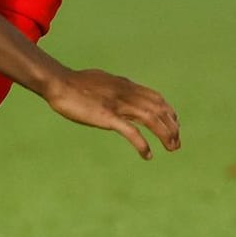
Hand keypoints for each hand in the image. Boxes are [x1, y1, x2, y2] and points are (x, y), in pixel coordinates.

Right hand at [41, 68, 181, 159]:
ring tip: (171, 149)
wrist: (59, 83)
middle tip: (176, 143)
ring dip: (165, 135)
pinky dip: (143, 144)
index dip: (169, 112)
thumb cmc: (75, 83)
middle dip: (172, 127)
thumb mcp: (101, 81)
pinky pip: (131, 132)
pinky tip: (147, 155)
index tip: (174, 125)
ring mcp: (118, 105)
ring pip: (151, 119)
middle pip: (159, 109)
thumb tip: (119, 92)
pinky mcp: (107, 117)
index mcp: (125, 85)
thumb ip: (114, 88)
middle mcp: (127, 93)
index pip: (157, 98)